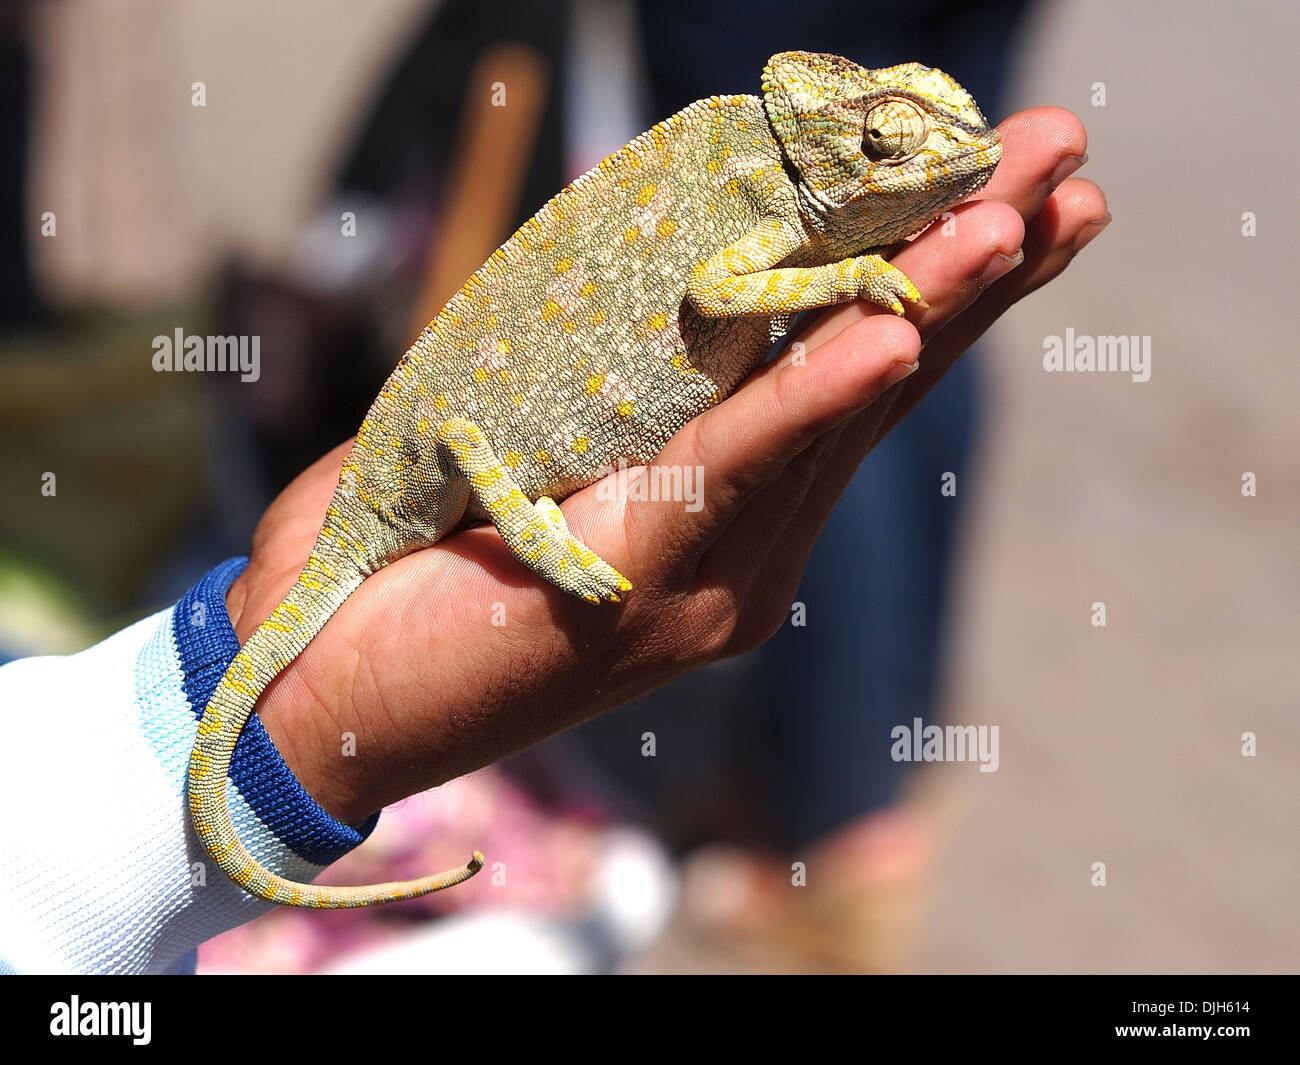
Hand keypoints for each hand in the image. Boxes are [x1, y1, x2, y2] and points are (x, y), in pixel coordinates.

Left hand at [227, 106, 1106, 823]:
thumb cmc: (402, 557)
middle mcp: (746, 550)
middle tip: (1068, 161)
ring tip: (1019, 214)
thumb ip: (603, 380)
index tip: (1010, 194)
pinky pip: (729, 477)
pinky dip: (806, 405)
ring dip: (927, 307)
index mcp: (724, 510)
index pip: (849, 378)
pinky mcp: (642, 596)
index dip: (934, 285)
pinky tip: (883, 338)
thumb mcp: (525, 446)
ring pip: (829, 423)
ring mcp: (708, 584)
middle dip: (976, 269)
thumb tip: (642, 271)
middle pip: (875, 386)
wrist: (316, 694)